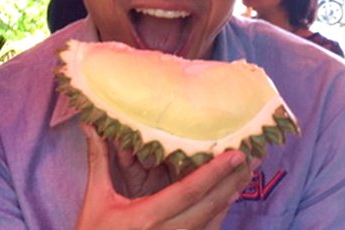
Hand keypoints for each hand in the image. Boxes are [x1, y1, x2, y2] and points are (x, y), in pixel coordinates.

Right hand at [76, 123, 255, 229]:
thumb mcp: (96, 199)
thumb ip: (99, 161)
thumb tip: (90, 125)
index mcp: (147, 217)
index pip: (189, 191)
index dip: (215, 172)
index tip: (235, 154)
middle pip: (209, 205)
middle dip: (233, 181)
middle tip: (253, 157)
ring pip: (212, 220)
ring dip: (230, 196)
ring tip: (246, 172)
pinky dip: (220, 213)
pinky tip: (229, 197)